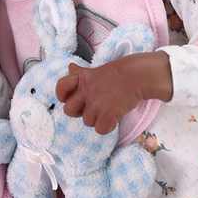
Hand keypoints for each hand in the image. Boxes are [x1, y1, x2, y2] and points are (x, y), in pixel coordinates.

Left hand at [55, 53, 172, 134]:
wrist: (137, 75)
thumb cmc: (117, 74)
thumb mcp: (96, 70)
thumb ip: (81, 73)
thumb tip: (70, 67)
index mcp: (81, 79)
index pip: (60, 88)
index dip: (63, 96)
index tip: (71, 98)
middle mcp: (85, 91)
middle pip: (69, 111)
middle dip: (79, 112)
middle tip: (93, 107)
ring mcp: (96, 103)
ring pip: (87, 122)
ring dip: (97, 119)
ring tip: (109, 108)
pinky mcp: (107, 113)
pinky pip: (100, 129)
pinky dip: (108, 126)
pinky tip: (114, 117)